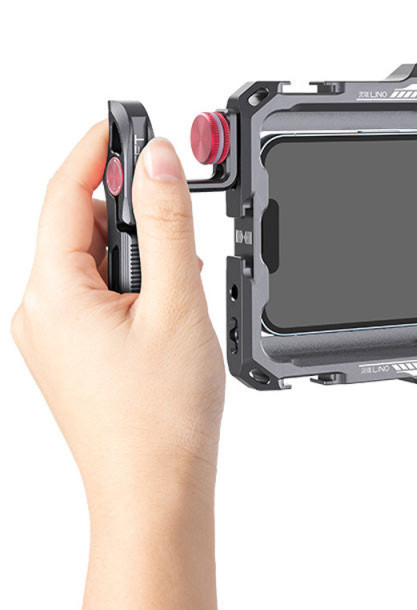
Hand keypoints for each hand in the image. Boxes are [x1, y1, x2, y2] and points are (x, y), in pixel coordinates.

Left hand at [11, 123, 222, 609]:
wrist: (155, 490)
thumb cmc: (161, 415)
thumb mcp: (177, 301)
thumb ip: (170, 223)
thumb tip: (158, 160)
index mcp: (52, 294)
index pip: (65, 193)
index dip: (96, 149)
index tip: (124, 119)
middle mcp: (41, 311)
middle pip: (81, 224)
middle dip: (131, 209)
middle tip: (179, 209)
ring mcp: (55, 335)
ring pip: (94, 259)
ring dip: (140, 251)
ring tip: (182, 280)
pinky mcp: (76, 351)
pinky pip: (99, 291)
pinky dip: (135, 281)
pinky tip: (170, 302)